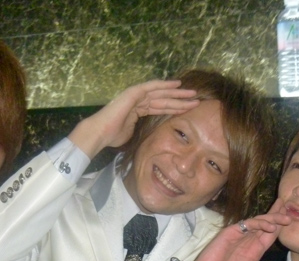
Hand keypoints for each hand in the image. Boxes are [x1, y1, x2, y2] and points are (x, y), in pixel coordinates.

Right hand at [68, 79, 198, 157]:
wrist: (101, 133)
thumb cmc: (113, 136)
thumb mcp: (132, 133)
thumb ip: (141, 130)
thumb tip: (149, 137)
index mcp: (138, 109)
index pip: (161, 107)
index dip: (175, 107)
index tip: (188, 109)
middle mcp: (139, 100)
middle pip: (164, 99)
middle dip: (181, 99)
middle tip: (196, 99)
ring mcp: (136, 95)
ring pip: (161, 93)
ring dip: (177, 93)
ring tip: (192, 93)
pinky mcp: (134, 93)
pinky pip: (152, 87)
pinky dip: (165, 85)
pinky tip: (177, 84)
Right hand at [150, 198, 291, 260]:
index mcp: (252, 253)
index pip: (268, 237)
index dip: (279, 227)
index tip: (291, 219)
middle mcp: (246, 242)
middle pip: (265, 225)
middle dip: (278, 215)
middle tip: (290, 208)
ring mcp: (238, 236)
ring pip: (258, 222)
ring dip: (273, 218)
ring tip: (286, 218)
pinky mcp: (230, 233)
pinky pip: (247, 224)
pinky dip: (260, 223)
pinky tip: (271, 226)